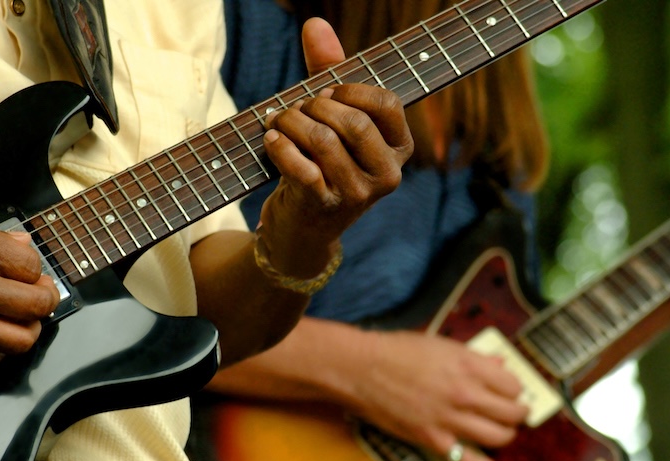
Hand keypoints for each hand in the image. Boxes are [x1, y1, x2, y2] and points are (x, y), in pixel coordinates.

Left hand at [255, 17, 413, 279]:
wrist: (303, 227)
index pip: (386, 103)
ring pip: (323, 140)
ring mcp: (357, 195)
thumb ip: (328, 70)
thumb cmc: (322, 163)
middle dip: (315, 106)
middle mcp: (387, 175)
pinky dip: (280, 147)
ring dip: (291, 122)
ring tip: (277, 121)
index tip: (326, 92)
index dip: (350, 90)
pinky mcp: (325, 208)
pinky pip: (301, 167)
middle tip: (296, 108)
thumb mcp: (333, 118)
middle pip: (353, 121)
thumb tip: (315, 24)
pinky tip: (270, 140)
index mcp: (399, 149)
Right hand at [351, 330, 528, 460]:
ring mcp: (449, 418)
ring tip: (502, 432)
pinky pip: (467, 459)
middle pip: (512, 413)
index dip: (515, 390)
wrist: (360, 369)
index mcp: (468, 365)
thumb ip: (474, 356)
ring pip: (497, 437)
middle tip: (515, 414)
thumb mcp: (440, 344)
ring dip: (505, 436)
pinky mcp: (432, 438)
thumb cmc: (395, 351)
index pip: (513, 385)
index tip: (511, 392)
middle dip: (518, 414)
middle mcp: (464, 393)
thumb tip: (499, 362)